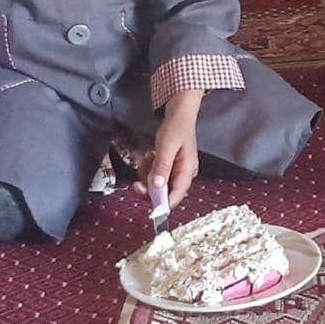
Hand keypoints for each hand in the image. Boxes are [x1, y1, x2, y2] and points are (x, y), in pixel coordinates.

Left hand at [133, 89, 202, 208]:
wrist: (179, 114)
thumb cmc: (176, 128)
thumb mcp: (166, 146)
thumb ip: (162, 167)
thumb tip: (157, 187)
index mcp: (187, 171)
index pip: (176, 196)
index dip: (163, 205)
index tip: (148, 210)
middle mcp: (184, 175)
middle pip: (165, 193)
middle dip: (149, 187)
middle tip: (137, 183)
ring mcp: (177, 171)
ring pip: (158, 184)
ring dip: (148, 175)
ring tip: (148, 158)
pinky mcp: (170, 168)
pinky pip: (156, 175)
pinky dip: (149, 169)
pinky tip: (150, 156)